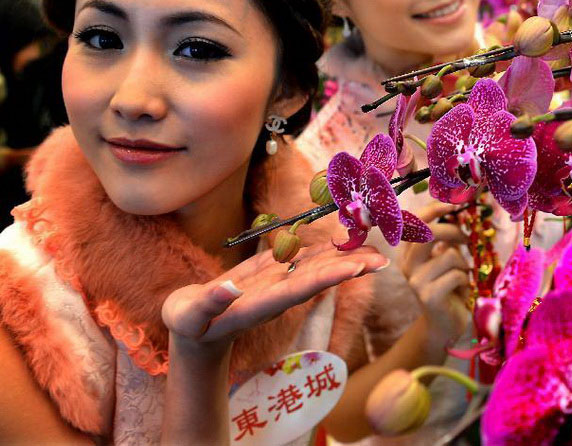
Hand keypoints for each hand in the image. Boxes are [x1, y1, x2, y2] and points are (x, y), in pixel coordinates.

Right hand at [162, 242, 386, 352]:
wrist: (194, 331)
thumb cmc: (188, 323)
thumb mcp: (190, 316)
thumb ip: (210, 304)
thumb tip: (229, 289)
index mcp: (261, 304)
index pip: (300, 289)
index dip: (328, 278)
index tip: (354, 270)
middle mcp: (277, 294)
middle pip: (319, 279)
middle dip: (350, 269)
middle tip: (383, 260)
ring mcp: (278, 284)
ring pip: (316, 267)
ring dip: (345, 258)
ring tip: (375, 250)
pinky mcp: (272, 274)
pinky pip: (303, 260)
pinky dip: (324, 249)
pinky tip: (343, 240)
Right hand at [399, 203, 471, 344]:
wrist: (445, 325)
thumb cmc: (449, 288)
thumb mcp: (446, 260)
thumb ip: (446, 240)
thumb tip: (455, 213)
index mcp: (409, 253)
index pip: (415, 223)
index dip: (432, 210)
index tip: (453, 204)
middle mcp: (408, 265)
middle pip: (428, 233)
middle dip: (453, 231)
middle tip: (467, 240)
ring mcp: (416, 281)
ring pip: (448, 255)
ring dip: (463, 264)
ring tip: (463, 275)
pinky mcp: (428, 296)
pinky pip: (456, 275)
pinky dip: (466, 279)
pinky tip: (463, 289)